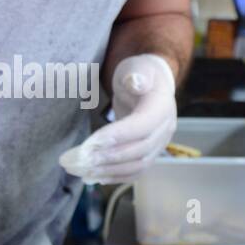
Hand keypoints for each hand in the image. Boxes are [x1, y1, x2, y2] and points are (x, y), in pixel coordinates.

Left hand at [58, 53, 177, 183]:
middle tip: (79, 160)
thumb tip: (136, 82)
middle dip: (107, 158)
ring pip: (136, 166)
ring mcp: (159, 145)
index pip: (142, 126)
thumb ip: (136, 74)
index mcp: (163, 107)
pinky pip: (134, 172)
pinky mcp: (149, 154)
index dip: (118, 136)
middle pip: (139, 151)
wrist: (151, 84)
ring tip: (80, 170)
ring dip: (108, 171)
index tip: (91, 143)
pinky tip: (93, 177)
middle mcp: (165, 130)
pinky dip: (114, 177)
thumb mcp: (136, 67)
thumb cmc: (140, 73)